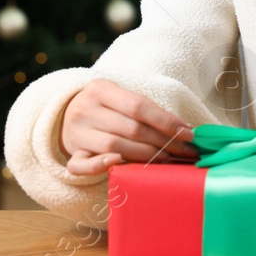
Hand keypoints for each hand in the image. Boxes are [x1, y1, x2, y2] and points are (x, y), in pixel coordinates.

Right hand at [59, 78, 197, 175]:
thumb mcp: (120, 97)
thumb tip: (185, 129)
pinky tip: (119, 163)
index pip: (138, 105)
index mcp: (100, 89)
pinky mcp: (71, 154)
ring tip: (166, 158)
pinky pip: (81, 165)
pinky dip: (99, 166)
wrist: (66, 114)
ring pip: (114, 146)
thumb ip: (146, 109)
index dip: (166, 121)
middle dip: (163, 141)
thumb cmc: (105, 107)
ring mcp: (76, 133)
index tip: (188, 134)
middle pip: (131, 128)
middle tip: (184, 151)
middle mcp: (85, 109)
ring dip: (145, 154)